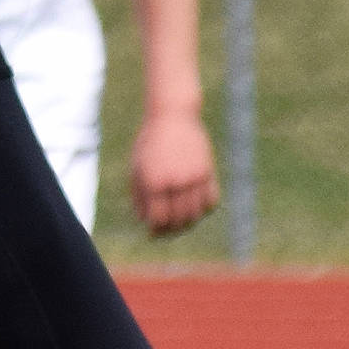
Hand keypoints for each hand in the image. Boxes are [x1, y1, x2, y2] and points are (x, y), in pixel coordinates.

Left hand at [130, 109, 220, 235]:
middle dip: (172, 230)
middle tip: (167, 231)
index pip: (158, 219)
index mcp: (153, 181)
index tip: (153, 233)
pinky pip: (211, 201)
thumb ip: (139, 195)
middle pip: (178, 220)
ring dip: (189, 223)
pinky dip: (204, 210)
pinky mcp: (207, 172)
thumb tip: (144, 221)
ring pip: (196, 214)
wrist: (172, 115)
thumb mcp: (137, 166)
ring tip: (181, 222)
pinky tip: (195, 207)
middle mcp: (174, 181)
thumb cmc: (150, 142)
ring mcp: (193, 177)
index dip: (156, 230)